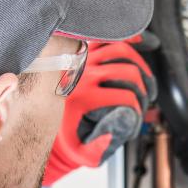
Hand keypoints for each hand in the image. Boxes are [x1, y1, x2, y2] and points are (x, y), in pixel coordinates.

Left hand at [43, 39, 155, 186]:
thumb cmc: (66, 133)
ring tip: (144, 81)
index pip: (125, 97)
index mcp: (83, 98)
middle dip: (142, 89)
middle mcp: (82, 74)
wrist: (43, 117)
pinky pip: (108, 37)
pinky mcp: (83, 50)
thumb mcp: (80, 150)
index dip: (138, 109)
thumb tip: (122, 127)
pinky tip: (140, 44)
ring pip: (122, 50)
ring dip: (140, 65)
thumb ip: (100, 148)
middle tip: (144, 100)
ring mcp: (83, 59)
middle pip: (128, 72)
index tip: (137, 116)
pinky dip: (127, 38)